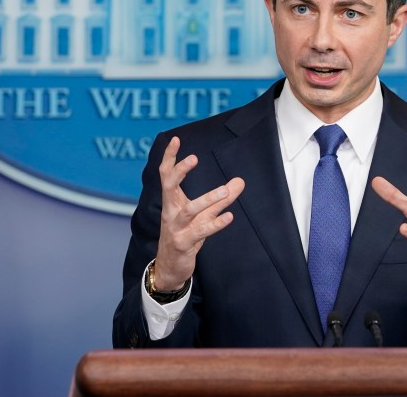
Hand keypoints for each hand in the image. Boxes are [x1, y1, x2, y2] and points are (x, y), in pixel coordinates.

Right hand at [154, 136, 244, 289]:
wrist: (170, 267)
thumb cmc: (185, 235)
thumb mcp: (203, 214)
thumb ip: (221, 198)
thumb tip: (240, 181)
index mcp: (171, 201)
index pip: (166, 174)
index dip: (169, 157)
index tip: (176, 139)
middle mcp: (170, 211)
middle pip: (169, 186)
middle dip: (180, 171)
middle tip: (194, 158)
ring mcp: (176, 228)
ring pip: (189, 210)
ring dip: (208, 199)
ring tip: (225, 190)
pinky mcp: (183, 243)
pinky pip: (200, 231)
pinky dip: (215, 224)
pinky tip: (229, 217)